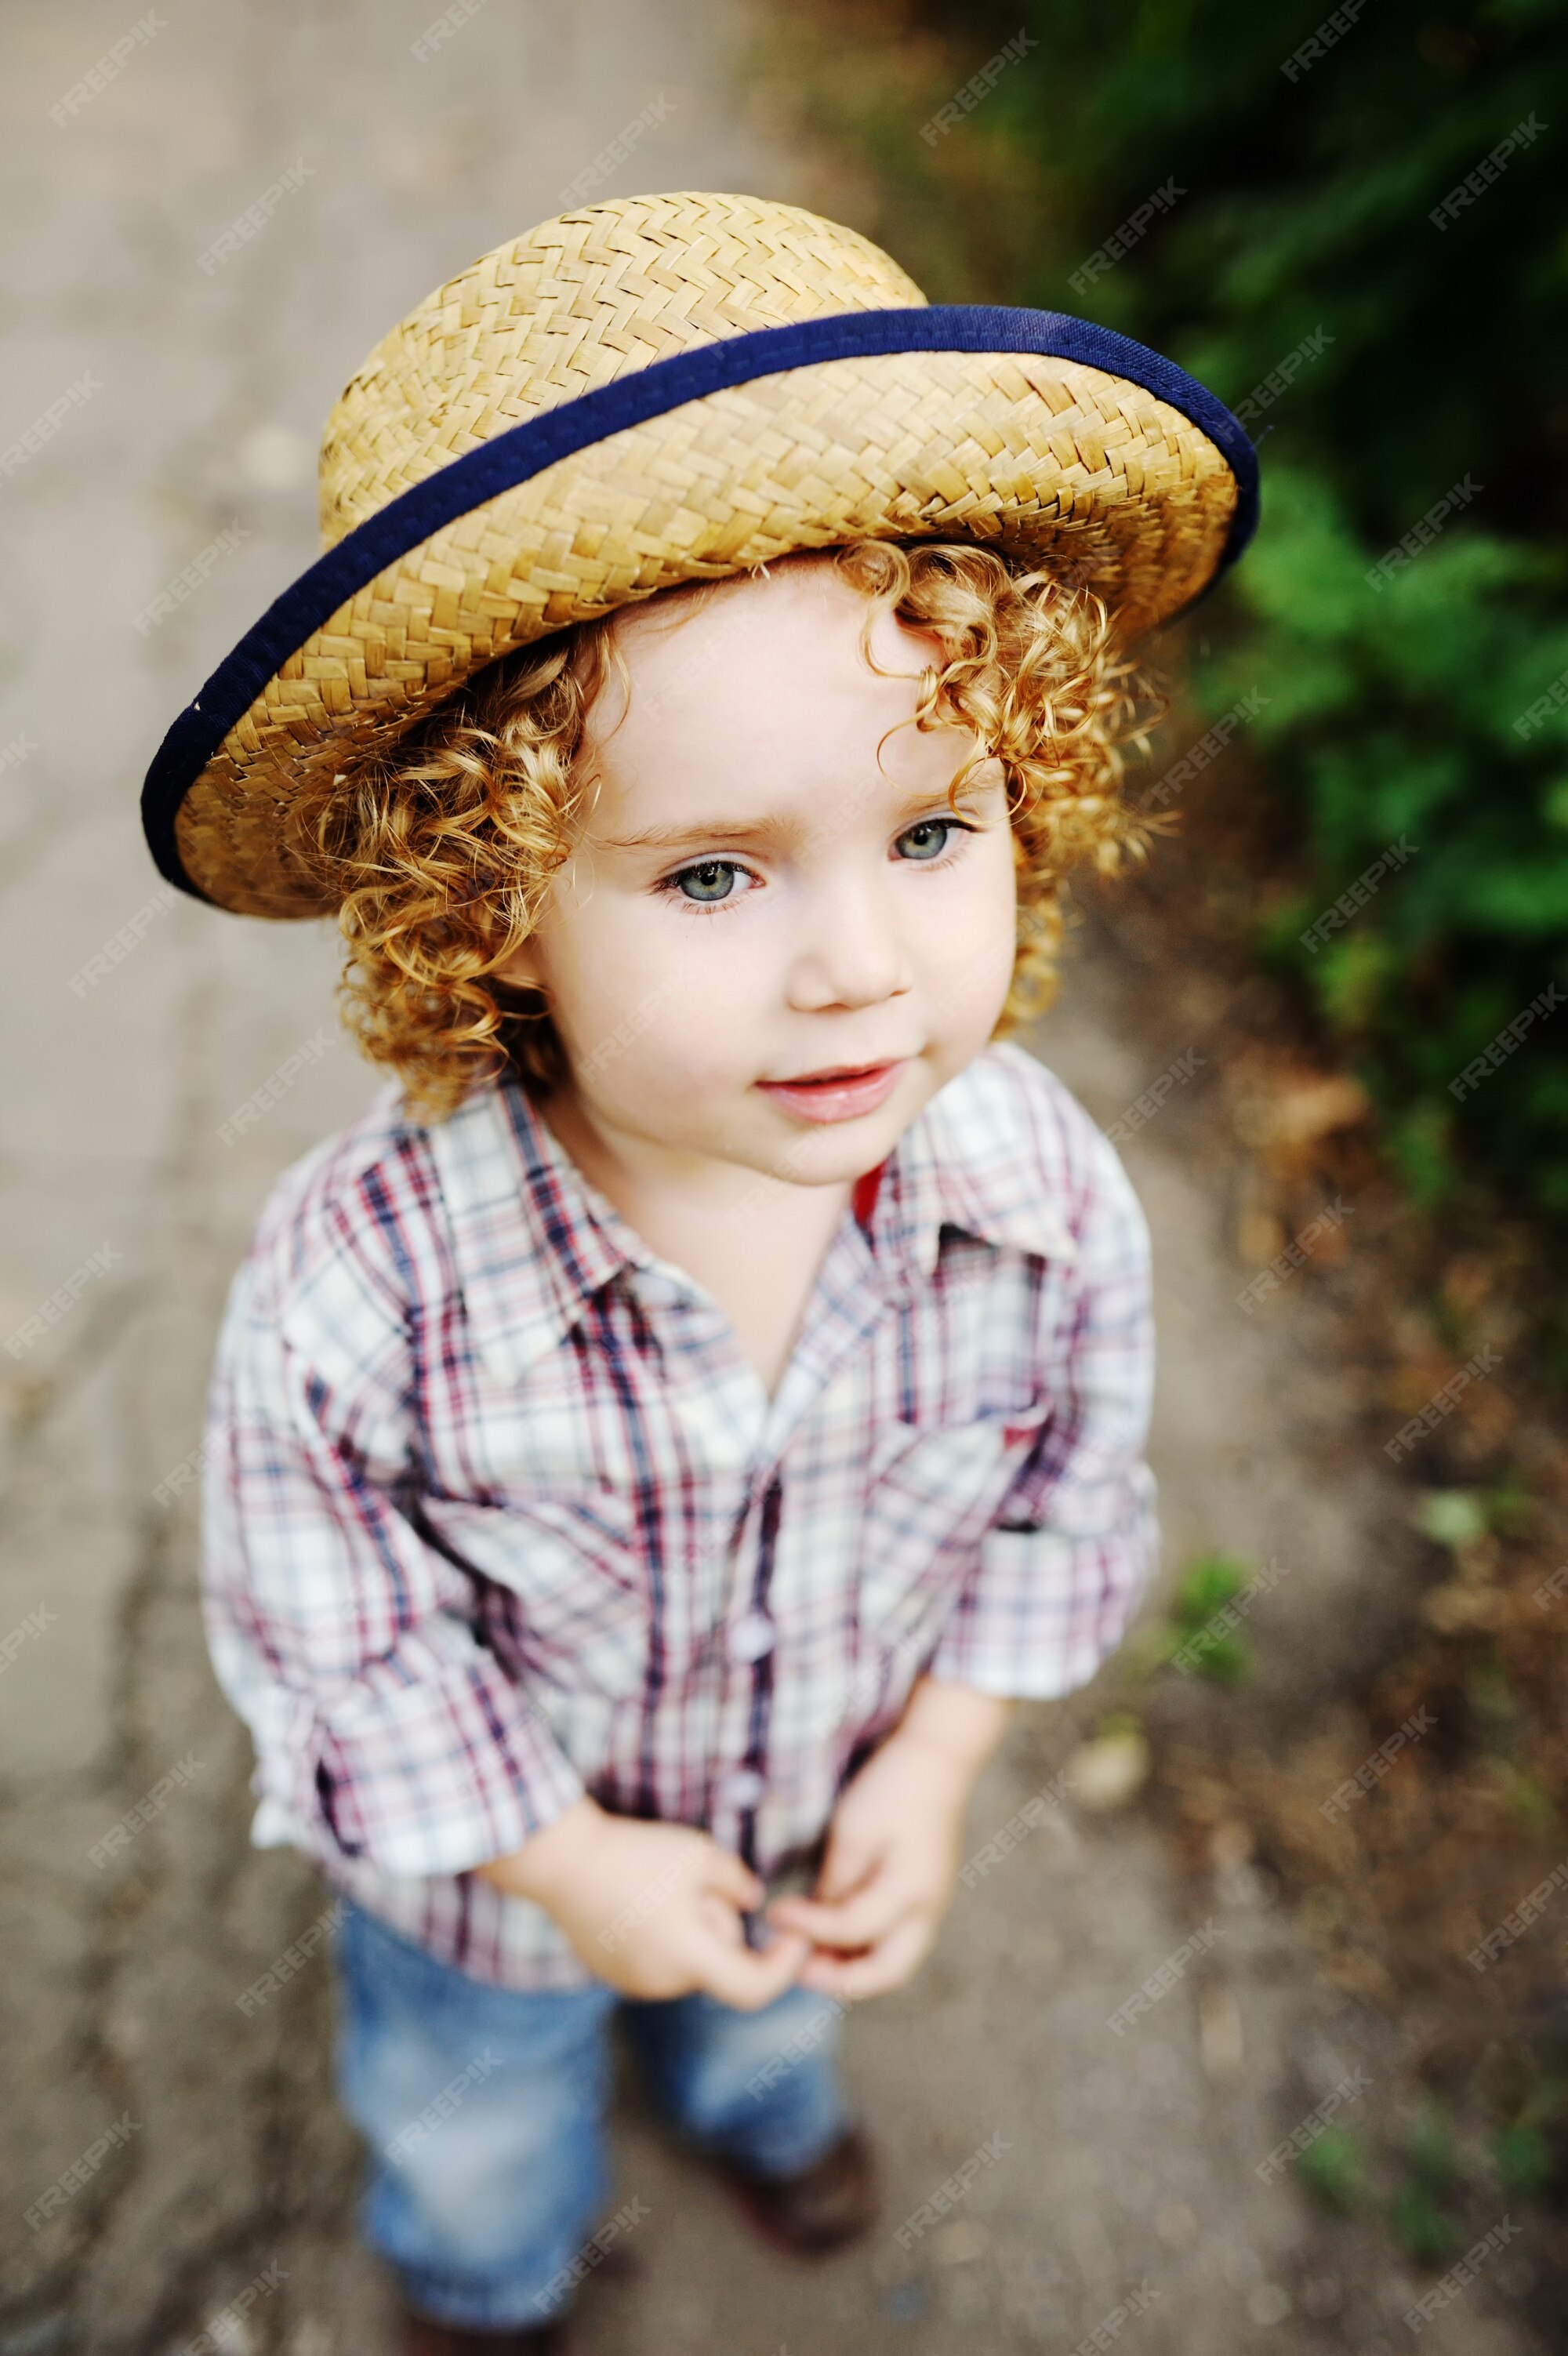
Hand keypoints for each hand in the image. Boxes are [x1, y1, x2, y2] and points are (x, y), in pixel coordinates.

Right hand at [475, 1798, 810, 2009]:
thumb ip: (737, 1882)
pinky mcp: (612, 1971)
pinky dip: (663, 1934)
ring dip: (691, 1929)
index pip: (754, 1989)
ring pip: (686, 1959)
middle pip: (717, 1962)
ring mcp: (633, 1982)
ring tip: (662, 1884)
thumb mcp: (700, 1856)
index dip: (784, 1967)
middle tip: (699, 1880)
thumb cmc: (635, 1857)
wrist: (562, 1863)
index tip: (793, 1936)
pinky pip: (656, 1958)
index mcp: (691, 1960)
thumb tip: (752, 1902)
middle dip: (721, 1925)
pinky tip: (639, 1896)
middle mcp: (663, 1983)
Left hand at [766, 1679, 1011, 1998]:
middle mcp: (927, 1910)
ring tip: (811, 1957)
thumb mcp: (854, 1831)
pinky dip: (867, 1947)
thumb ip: (837, 1883)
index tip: (774, 1916)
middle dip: (842, 1979)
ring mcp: (931, 1904)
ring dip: (855, 1967)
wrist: (938, 1757)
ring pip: (895, 1959)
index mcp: (910, 1893)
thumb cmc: (895, 1788)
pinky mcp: (925, 1893)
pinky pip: (897, 1937)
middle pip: (888, 1971)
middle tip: (799, 1971)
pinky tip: (835, 1936)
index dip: (808, 1928)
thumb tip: (817, 1920)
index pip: (851, 1930)